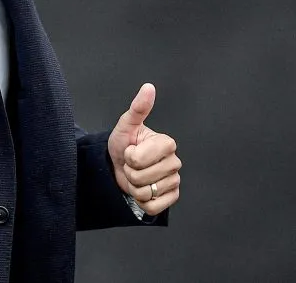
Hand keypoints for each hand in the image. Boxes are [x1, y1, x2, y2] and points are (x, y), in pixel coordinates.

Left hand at [107, 83, 181, 216]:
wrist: (120, 164)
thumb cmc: (124, 143)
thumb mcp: (126, 125)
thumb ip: (138, 107)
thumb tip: (148, 87)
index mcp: (167, 143)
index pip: (140, 160)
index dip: (129, 157)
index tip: (131, 150)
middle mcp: (175, 162)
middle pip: (143, 178)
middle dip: (131, 173)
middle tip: (132, 165)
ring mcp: (175, 181)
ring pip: (146, 194)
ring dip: (135, 188)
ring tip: (136, 176)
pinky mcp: (172, 197)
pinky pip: (153, 207)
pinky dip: (143, 202)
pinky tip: (143, 190)